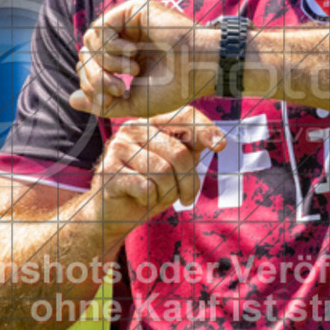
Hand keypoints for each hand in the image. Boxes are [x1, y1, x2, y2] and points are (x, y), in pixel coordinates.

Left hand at [70, 0, 218, 117]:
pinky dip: (110, 47)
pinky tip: (132, 54)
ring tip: (131, 70)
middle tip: (118, 88)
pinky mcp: (131, 10)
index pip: (90, 68)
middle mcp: (124, 39)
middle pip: (85, 55)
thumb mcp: (133, 103)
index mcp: (125, 60)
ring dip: (105, 62)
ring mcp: (128, 23)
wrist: (199, 68)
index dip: (91, 86)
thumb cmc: (175, 87)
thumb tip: (71, 100)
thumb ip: (102, 104)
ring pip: (89, 41)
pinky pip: (100, 27)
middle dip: (94, 77)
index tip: (115, 97)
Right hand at [93, 106, 224, 236]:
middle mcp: (134, 128)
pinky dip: (150, 200)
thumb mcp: (174, 168)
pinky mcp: (108, 170)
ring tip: (158, 196)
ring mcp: (118, 146)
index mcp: (152, 123)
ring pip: (163, 172)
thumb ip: (190, 151)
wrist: (113, 213)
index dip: (205, 129)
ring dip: (168, 193)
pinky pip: (146, 188)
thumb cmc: (148, 188)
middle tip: (187, 198)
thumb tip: (218, 142)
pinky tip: (139, 198)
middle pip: (179, 153)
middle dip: (189, 182)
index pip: (185, 116)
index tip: (221, 146)